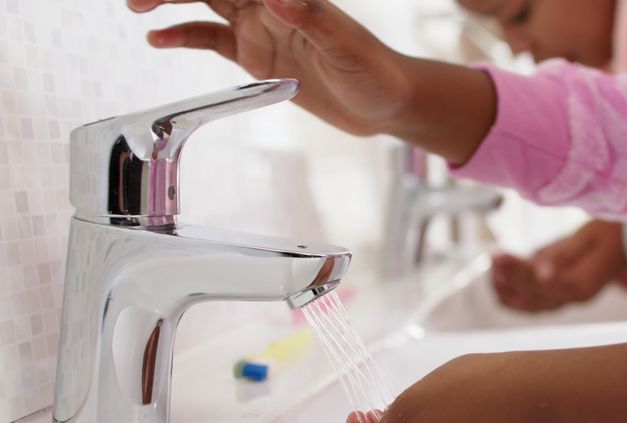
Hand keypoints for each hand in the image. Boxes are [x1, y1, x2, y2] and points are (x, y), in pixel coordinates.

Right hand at [127, 0, 495, 162]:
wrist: (387, 105)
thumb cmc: (377, 73)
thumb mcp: (348, 50)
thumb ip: (314, 21)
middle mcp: (271, 5)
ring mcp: (261, 28)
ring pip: (205, 5)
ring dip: (170, 3)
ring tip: (136, 8)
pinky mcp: (258, 56)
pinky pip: (212, 40)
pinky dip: (184, 37)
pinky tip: (158, 39)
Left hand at [492, 220, 626, 312]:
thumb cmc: (611, 232)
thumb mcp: (588, 236)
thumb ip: (563, 255)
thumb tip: (540, 272)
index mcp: (584, 285)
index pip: (542, 284)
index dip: (517, 273)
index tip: (497, 257)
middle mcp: (576, 298)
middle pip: (534, 295)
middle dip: (508, 278)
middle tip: (490, 259)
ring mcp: (571, 300)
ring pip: (532, 305)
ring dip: (508, 290)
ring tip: (491, 269)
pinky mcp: (565, 296)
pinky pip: (536, 304)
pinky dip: (516, 297)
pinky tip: (500, 284)